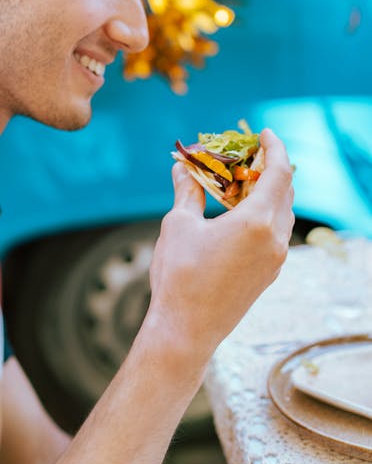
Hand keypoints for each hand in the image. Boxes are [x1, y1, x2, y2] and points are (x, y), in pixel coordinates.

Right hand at [145, 129, 293, 369]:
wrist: (186, 331)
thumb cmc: (180, 276)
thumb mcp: (179, 225)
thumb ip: (186, 192)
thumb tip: (181, 167)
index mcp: (257, 222)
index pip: (278, 172)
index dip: (274, 147)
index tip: (263, 133)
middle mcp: (275, 240)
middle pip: (284, 191)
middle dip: (269, 168)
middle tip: (246, 154)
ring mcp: (275, 260)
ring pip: (282, 214)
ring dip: (267, 192)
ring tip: (240, 183)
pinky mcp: (268, 275)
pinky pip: (276, 234)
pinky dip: (264, 215)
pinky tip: (239, 214)